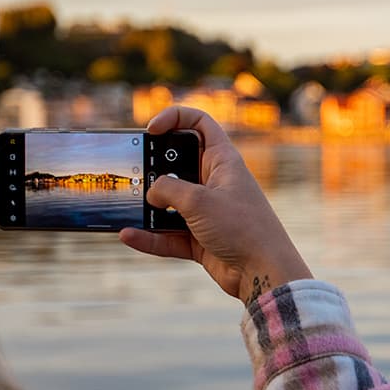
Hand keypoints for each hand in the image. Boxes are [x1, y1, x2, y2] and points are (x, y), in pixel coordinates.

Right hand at [119, 106, 312, 302]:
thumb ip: (168, 189)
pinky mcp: (200, 238)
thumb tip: (151, 193)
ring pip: (169, 203)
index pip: (199, 123)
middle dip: (153, 167)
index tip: (151, 129)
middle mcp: (213, 182)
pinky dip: (150, 236)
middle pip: (177, 164)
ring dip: (148, 207)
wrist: (263, 272)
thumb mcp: (198, 201)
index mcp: (222, 160)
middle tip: (133, 172)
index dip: (175, 117)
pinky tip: (128, 235)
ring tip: (125, 206)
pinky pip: (168, 234)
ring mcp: (206, 211)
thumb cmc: (241, 227)